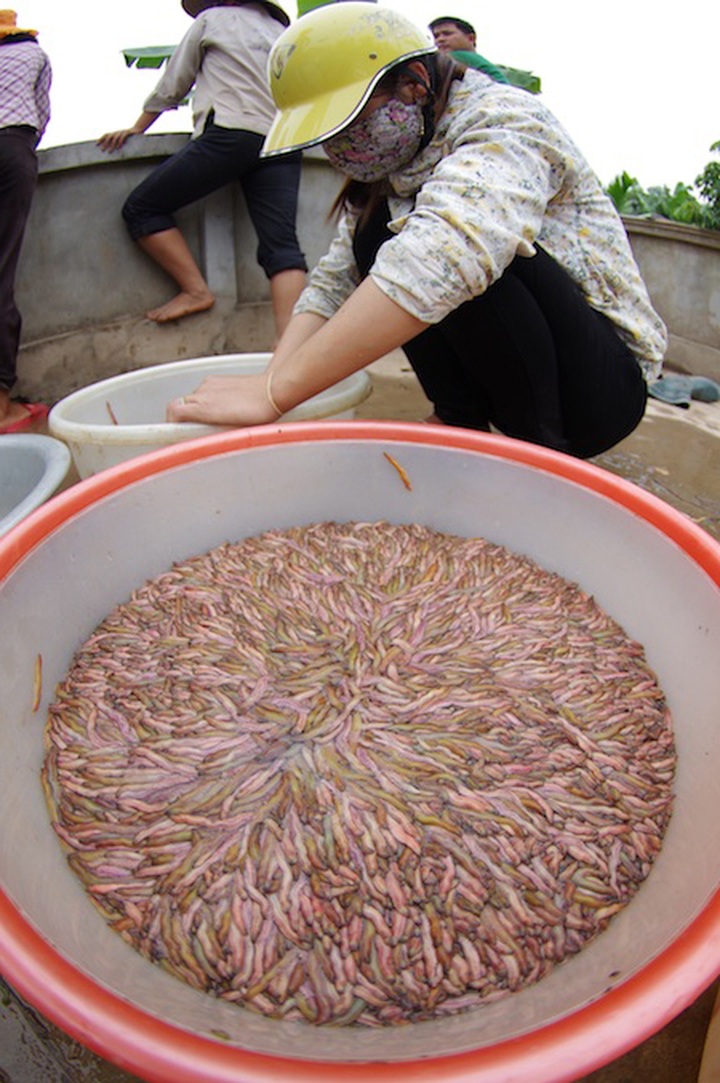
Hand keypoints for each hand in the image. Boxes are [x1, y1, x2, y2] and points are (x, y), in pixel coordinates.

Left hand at [97, 128, 138, 151]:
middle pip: (109, 137)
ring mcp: (122, 132)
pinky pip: (122, 137)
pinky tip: (118, 148)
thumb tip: (111, 149)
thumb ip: (117, 142)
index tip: (96, 144)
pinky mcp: (127, 132)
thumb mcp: (123, 139)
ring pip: (115, 138)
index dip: (101, 139)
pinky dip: (120, 142)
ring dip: (112, 145)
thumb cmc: (130, 136)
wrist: (138, 129)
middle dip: (105, 143)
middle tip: (102, 150)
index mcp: (115, 133)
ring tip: (109, 152)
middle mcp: (117, 132)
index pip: (106, 135)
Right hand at [166, 373, 282, 426]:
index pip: (173, 412)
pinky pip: (205, 393)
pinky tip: (225, 411)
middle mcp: (203, 391)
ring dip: (199, 412)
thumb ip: (208, 434)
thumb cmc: (259, 412)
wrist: (274, 390)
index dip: (170, 425)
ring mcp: (210, 383)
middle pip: (181, 406)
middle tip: (196, 433)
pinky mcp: (218, 379)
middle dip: (185, 420)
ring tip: (216, 423)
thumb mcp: (231, 432)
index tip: (171, 434)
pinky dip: (209, 403)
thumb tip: (196, 440)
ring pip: (194, 400)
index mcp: (202, 406)